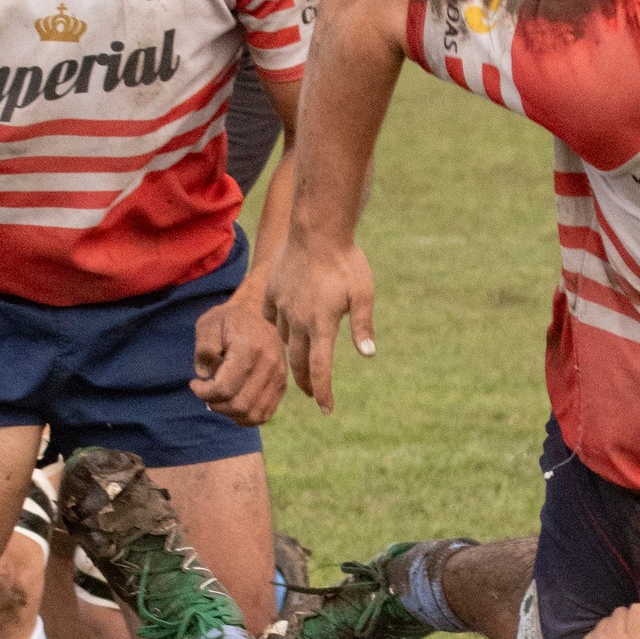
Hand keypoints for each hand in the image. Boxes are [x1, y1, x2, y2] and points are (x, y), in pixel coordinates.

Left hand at [191, 292, 287, 425]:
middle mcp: (269, 365)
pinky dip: (245, 416)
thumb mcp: (208, 324)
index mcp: (249, 349)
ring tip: (220, 398)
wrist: (257, 313)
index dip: (203, 393)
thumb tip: (206, 376)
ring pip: (253, 415)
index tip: (194, 383)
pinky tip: (233, 402)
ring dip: (230, 413)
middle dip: (215, 405)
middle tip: (206, 392)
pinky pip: (264, 414)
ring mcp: (279, 377)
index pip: (224, 389)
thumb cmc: (228, 320)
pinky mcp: (282, 385)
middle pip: (239, 405)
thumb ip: (203, 349)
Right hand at [263, 234, 375, 413]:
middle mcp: (298, 320)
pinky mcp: (272, 291)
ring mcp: (281, 305)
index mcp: (321, 324)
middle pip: (297, 362)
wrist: (316, 229)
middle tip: (312, 392)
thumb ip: (363, 326)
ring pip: (283, 339)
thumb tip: (368, 354)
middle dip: (305, 381)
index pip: (320, 368)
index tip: (326, 409)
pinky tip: (284, 326)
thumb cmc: (346, 260)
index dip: (323, 392)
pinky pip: (271, 316)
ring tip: (300, 359)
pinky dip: (278, 325)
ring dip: (292, 353)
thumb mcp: (363, 293)